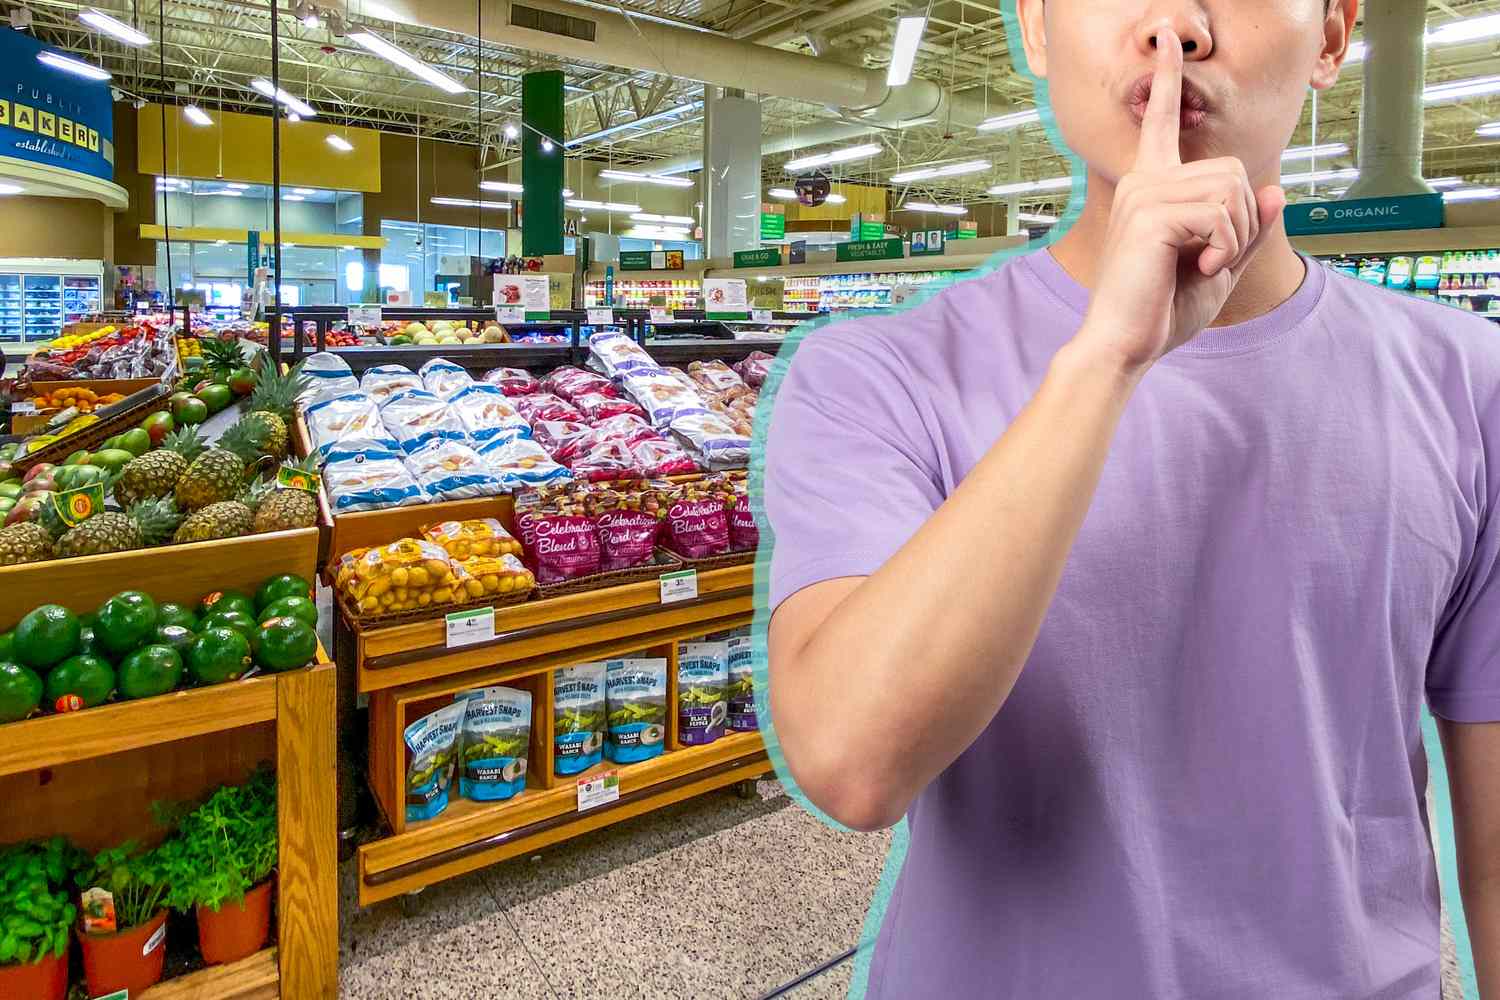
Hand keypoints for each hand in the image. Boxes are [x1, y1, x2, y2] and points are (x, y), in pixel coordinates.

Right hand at [1076, 28, 1286, 372]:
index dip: (1168, 79)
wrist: (1124, 343)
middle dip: (1241, 222)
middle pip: (1233, 172)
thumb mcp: (1218, 267)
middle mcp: (1143, 181)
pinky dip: (1223, 249)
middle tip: (1211, 259)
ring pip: (1232, 192)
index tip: (1165, 39)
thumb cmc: (1160, 311)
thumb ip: (1245, 229)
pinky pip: (1220, 215)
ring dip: (1233, 239)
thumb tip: (1273, 190)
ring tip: (1200, 266)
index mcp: (1152, 186)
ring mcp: (1144, 194)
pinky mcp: (1150, 213)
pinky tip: (1195, 268)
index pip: (1164, 122)